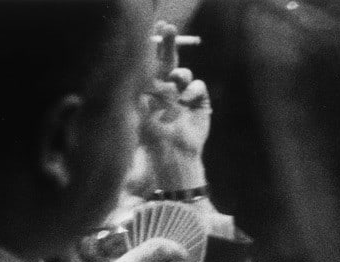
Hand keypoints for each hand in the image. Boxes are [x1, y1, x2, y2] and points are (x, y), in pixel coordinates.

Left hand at [140, 22, 211, 190]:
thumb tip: (138, 57)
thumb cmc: (153, 135)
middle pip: (170, 61)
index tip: (154, 29)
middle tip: (168, 27)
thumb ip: (140, 83)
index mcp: (153, 90)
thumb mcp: (140, 106)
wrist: (175, 154)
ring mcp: (185, 97)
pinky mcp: (200, 104)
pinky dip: (194, 90)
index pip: (153, 62)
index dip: (155, 45)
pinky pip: (199, 86)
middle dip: (169, 44)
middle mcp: (169, 91)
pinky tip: (187, 100)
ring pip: (185, 74)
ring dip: (180, 76)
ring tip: (176, 85)